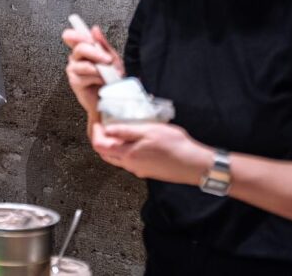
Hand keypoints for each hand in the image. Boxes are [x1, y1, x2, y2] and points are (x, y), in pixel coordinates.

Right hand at [62, 24, 124, 116]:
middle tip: (108, 59)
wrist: (112, 98)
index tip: (88, 39)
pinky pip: (85, 76)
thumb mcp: (111, 58)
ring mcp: (73, 70)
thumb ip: (103, 44)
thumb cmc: (110, 78)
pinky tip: (102, 82)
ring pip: (84, 64)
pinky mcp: (75, 82)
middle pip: (79, 48)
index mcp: (83, 49)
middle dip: (96, 53)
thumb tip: (94, 29)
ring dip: (99, 69)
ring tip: (108, 74)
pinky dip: (97, 79)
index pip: (72, 36)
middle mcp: (75, 58)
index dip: (76, 35)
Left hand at [90, 122, 211, 185]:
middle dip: (101, 137)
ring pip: (117, 157)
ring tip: (120, 128)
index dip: (95, 131)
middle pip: (105, 152)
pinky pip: (129, 160)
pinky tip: (135, 139)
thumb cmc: (176, 147)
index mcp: (128, 155)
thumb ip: (126, 131)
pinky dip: (125, 149)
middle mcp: (130, 165)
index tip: (98, 120)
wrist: (196, 165)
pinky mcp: (147, 170)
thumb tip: (107, 128)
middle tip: (104, 123)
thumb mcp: (150, 131)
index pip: (99, 145)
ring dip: (113, 143)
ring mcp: (139, 169)